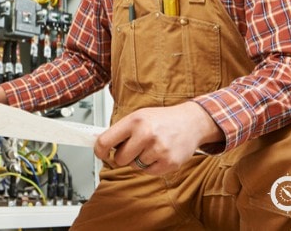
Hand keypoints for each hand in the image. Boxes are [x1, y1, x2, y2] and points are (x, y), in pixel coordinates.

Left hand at [94, 101, 222, 175]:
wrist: (191, 122)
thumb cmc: (162, 119)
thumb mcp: (139, 117)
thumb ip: (120, 130)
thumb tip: (99, 143)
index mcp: (134, 121)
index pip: (105, 141)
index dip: (99, 151)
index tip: (101, 154)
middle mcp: (146, 134)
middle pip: (120, 159)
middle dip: (124, 156)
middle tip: (135, 146)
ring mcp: (158, 149)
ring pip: (134, 166)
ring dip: (140, 160)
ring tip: (151, 146)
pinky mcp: (169, 163)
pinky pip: (148, 172)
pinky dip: (151, 166)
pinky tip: (159, 153)